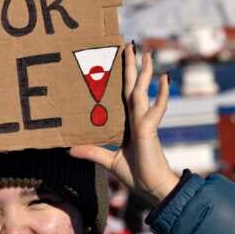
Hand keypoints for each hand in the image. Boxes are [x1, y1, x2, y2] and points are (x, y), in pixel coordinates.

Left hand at [71, 43, 180, 205]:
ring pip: (142, 91)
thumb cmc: (136, 175)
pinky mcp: (149, 129)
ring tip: (146, 53)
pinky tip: (164, 77)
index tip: (119, 58)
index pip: (124, 94)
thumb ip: (92, 152)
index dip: (122, 76)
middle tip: (130, 44)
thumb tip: (70, 148)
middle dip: (132, 66)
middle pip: (133, 86)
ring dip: (144, 71)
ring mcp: (144, 121)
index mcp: (129, 122)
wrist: (151, 188)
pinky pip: (156, 108)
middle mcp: (137, 118)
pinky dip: (162, 94)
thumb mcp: (108, 160)